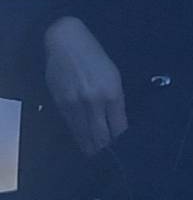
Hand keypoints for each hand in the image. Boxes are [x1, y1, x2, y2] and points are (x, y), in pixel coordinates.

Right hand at [44, 15, 127, 155]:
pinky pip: (71, 126)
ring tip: (97, 156)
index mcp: (112, 93)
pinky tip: (83, 142)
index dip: (121, 142)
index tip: (124, 150)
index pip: (119, 128)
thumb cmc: (95, 56)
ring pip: (84, 135)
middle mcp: (94, 101)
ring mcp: (75, 104)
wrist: (65, 41)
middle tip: (110, 158)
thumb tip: (116, 124)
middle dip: (106, 150)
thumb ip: (116, 102)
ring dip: (91, 147)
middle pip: (101, 136)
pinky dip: (78, 136)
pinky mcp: (60, 103)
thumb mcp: (114, 76)